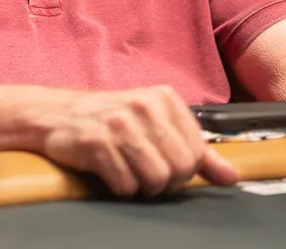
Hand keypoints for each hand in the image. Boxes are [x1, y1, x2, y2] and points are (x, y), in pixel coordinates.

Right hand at [32, 85, 238, 197]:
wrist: (54, 114)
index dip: (184, 170)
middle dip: (165, 182)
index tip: (166, 165)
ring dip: (143, 187)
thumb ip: (197, 151)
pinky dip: (120, 188)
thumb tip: (231, 177)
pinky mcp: (97, 143)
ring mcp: (119, 123)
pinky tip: (110, 172)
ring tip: (130, 173)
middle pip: (180, 168)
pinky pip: (125, 185)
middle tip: (147, 174)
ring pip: (156, 179)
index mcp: (163, 97)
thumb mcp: (155, 126)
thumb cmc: (109, 120)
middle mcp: (143, 105)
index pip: (197, 152)